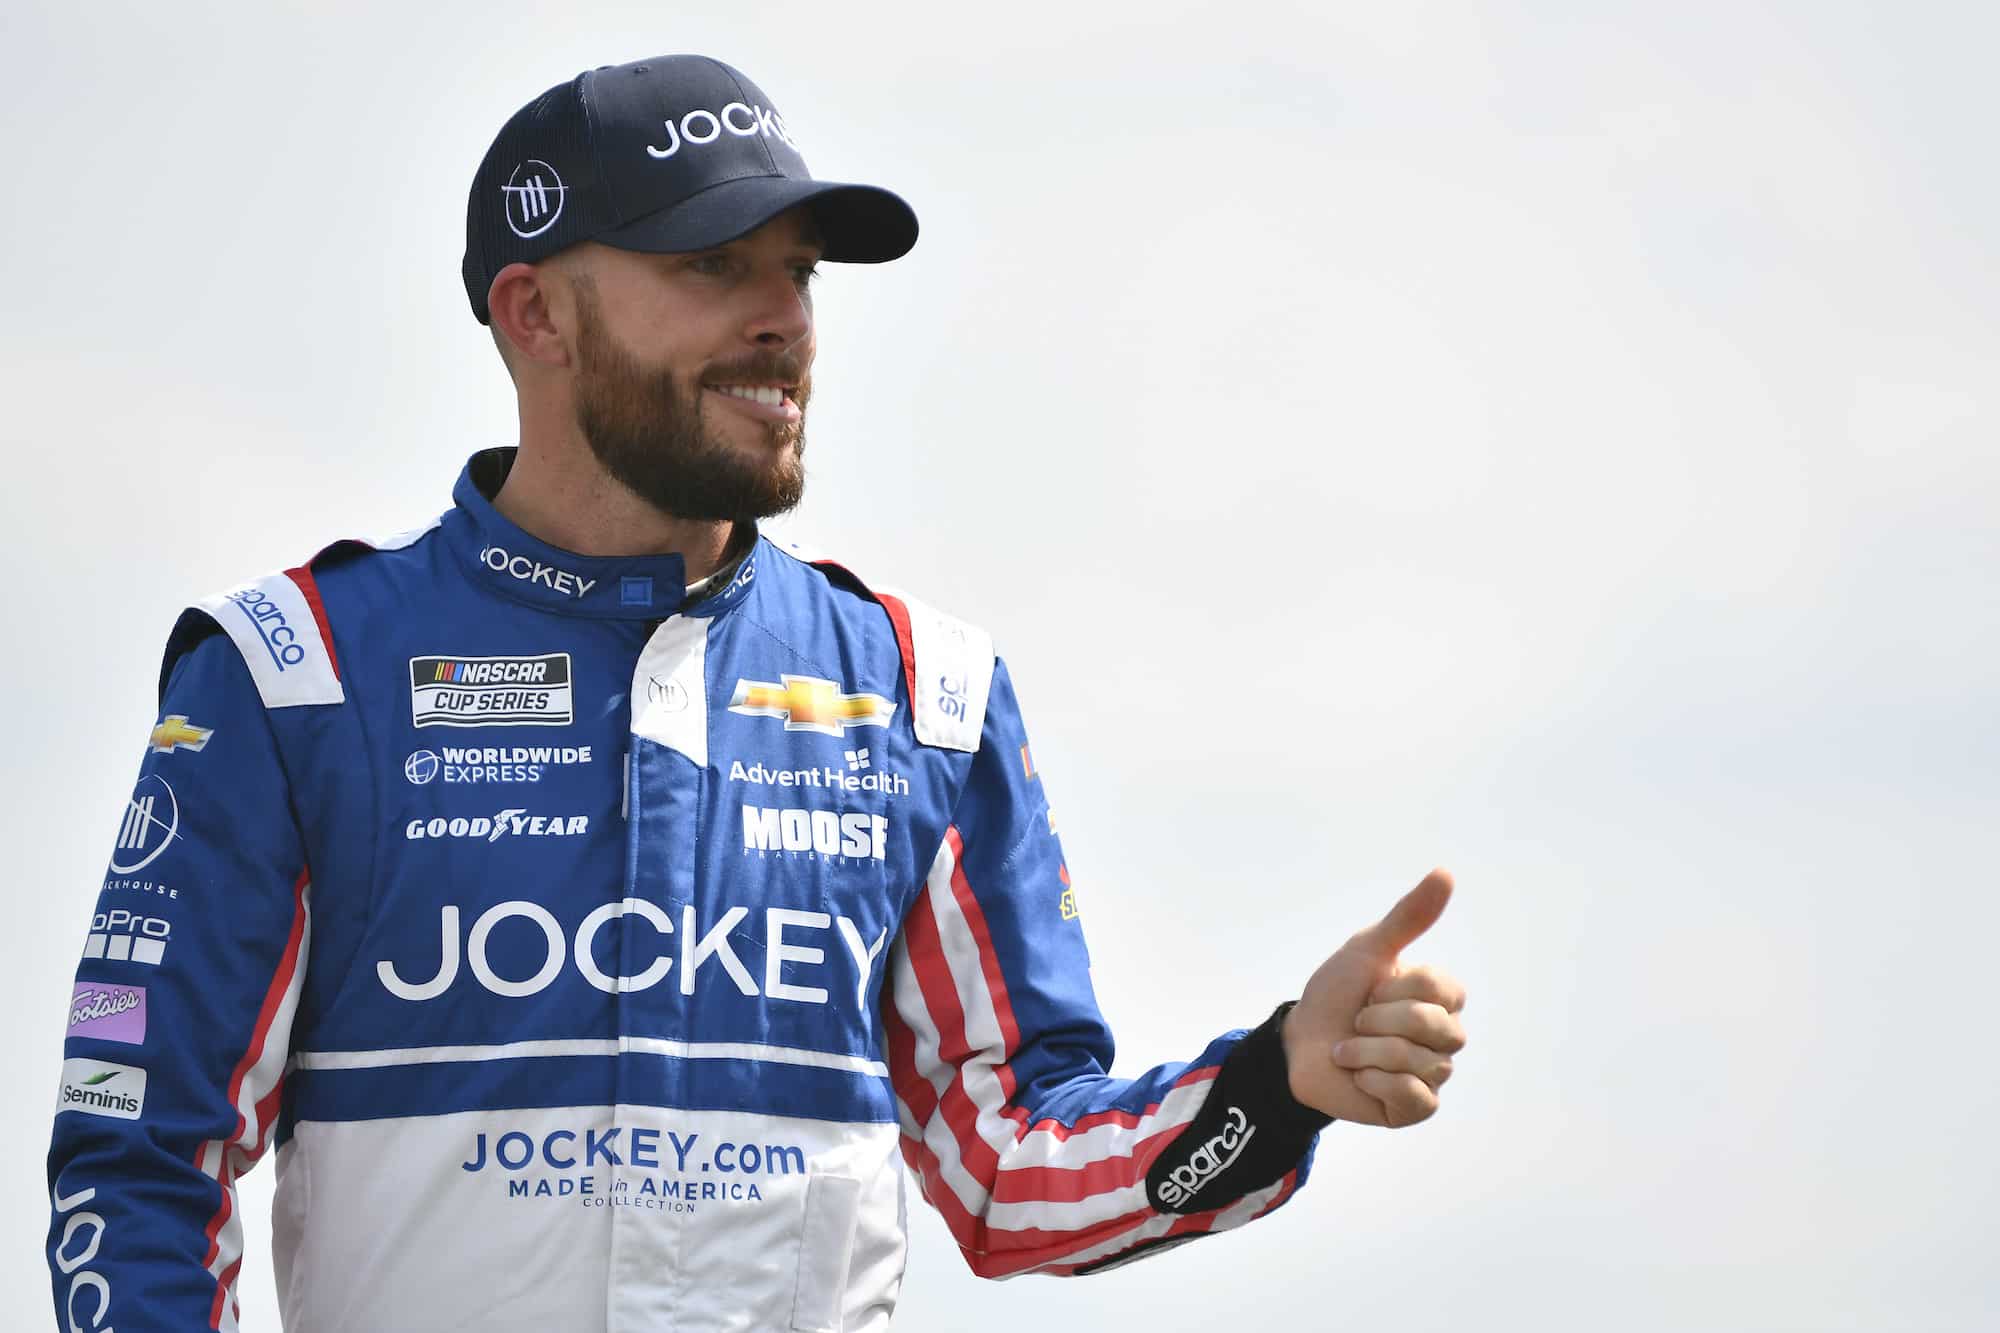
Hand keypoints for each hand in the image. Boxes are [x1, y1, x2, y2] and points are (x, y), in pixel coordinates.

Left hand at [1282, 869, 1466, 1126]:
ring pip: (1419, 1062)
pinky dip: (1375, 1082)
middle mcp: (1445, 1036)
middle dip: (1381, 1021)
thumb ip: (1408, 917)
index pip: (1442, 988)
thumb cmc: (1335, 995)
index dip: (1396, 988)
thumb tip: (1446, 872)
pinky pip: (1414, 1097)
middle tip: (1357, 1020)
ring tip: (1349, 1050)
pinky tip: (1360, 1077)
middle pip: (1437, 1027)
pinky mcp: (1416, 1108)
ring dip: (1368, 1051)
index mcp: (1440, 997)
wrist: (1298, 1045)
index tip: (1369, 989)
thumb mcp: (1367, 950)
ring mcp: (1433, 1074)